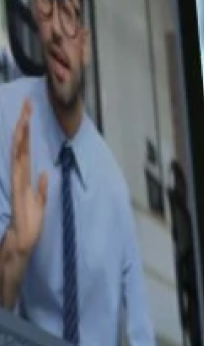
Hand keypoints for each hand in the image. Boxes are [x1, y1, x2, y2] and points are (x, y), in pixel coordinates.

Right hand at [9, 97, 44, 249]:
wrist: (21, 241)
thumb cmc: (30, 225)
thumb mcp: (40, 203)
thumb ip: (42, 189)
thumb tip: (45, 173)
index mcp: (24, 178)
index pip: (25, 150)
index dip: (27, 132)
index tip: (30, 114)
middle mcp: (18, 176)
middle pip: (20, 145)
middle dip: (23, 124)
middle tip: (27, 104)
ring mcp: (16, 181)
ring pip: (17, 152)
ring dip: (20, 134)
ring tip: (24, 116)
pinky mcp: (17, 190)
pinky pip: (17, 167)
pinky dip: (19, 154)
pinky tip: (21, 140)